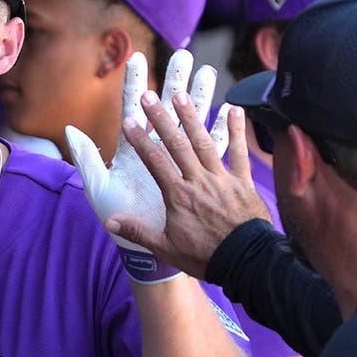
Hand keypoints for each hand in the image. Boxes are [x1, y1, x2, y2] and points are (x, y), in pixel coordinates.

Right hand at [66, 50, 226, 282]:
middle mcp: (198, 180)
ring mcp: (222, 178)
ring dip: (192, 117)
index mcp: (177, 195)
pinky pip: (239, 153)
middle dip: (162, 118)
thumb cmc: (205, 256)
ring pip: (204, 142)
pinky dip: (237, 131)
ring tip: (181, 94)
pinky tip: (234, 109)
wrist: (246, 263)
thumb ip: (137, 231)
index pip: (154, 161)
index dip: (140, 140)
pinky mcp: (243, 182)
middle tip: (150, 95)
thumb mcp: (165, 248)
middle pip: (177, 144)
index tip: (128, 121)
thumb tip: (109, 221)